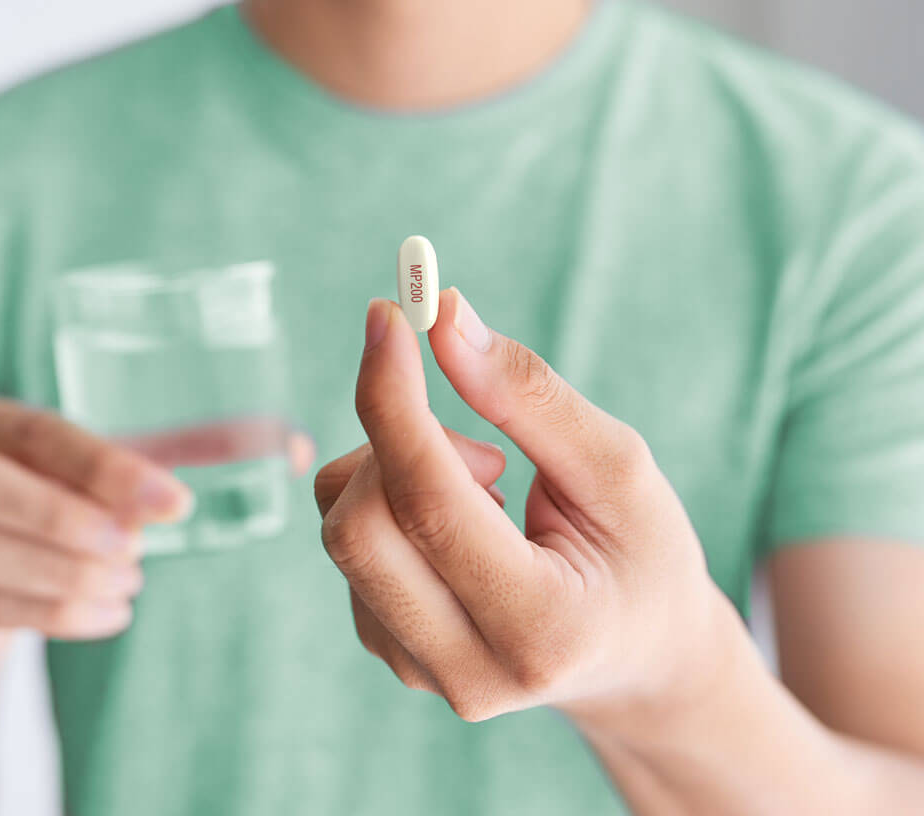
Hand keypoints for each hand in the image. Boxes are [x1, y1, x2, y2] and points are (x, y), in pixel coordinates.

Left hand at [315, 288, 735, 730]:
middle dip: (397, 440)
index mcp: (541, 627)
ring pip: (343, 529)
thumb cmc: (643, 554)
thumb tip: (444, 321)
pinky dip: (392, 500)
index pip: (429, 505)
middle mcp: (467, 670)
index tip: (386, 315)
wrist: (638, 657)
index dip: (394, 400)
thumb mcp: (618, 467)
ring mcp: (419, 670)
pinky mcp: (390, 650)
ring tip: (492, 489)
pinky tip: (463, 523)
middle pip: (359, 527)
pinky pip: (350, 545)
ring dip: (399, 470)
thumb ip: (529, 395)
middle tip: (483, 440)